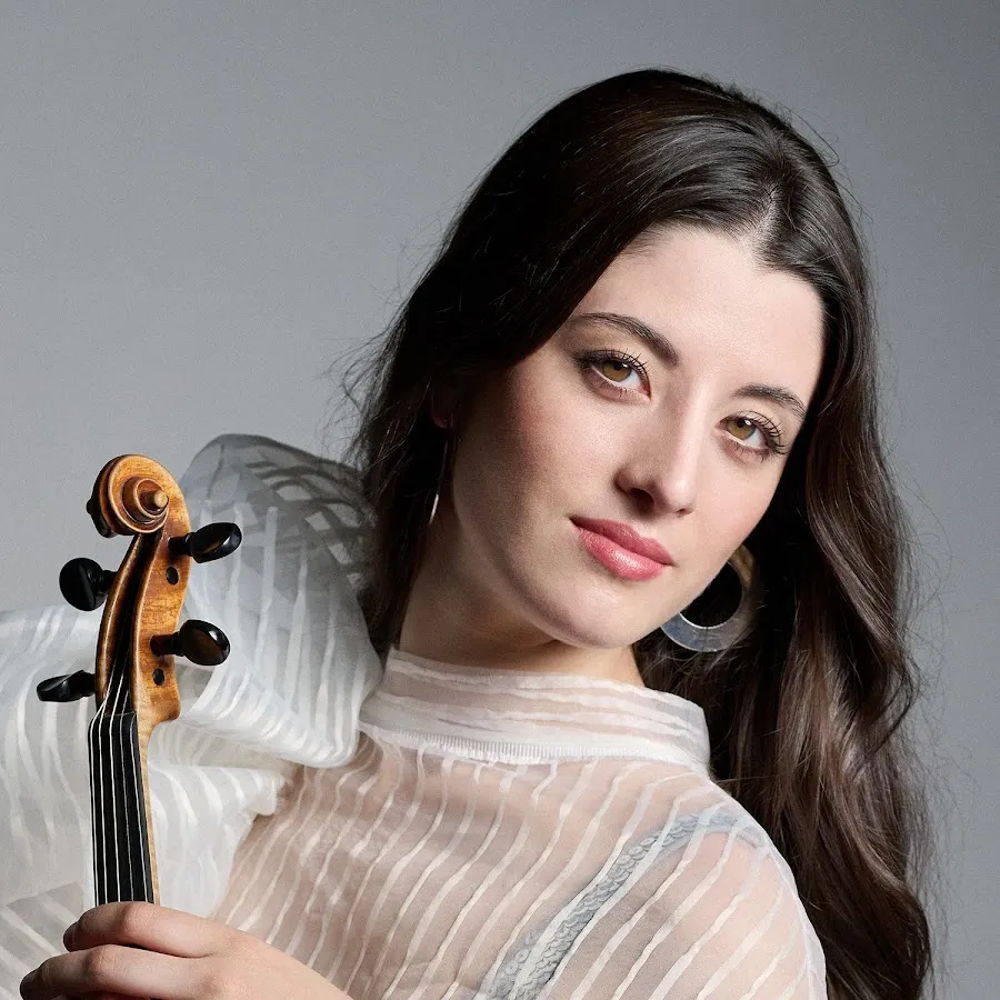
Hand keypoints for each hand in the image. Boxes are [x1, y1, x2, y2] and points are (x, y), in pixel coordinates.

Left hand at [19, 901, 351, 999]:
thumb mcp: (258, 967)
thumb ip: (203, 957)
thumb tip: (138, 957)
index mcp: (225, 948)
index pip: (134, 920)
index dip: (87, 928)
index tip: (71, 939)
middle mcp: (205, 983)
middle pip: (104, 965)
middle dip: (54, 975)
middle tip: (39, 982)